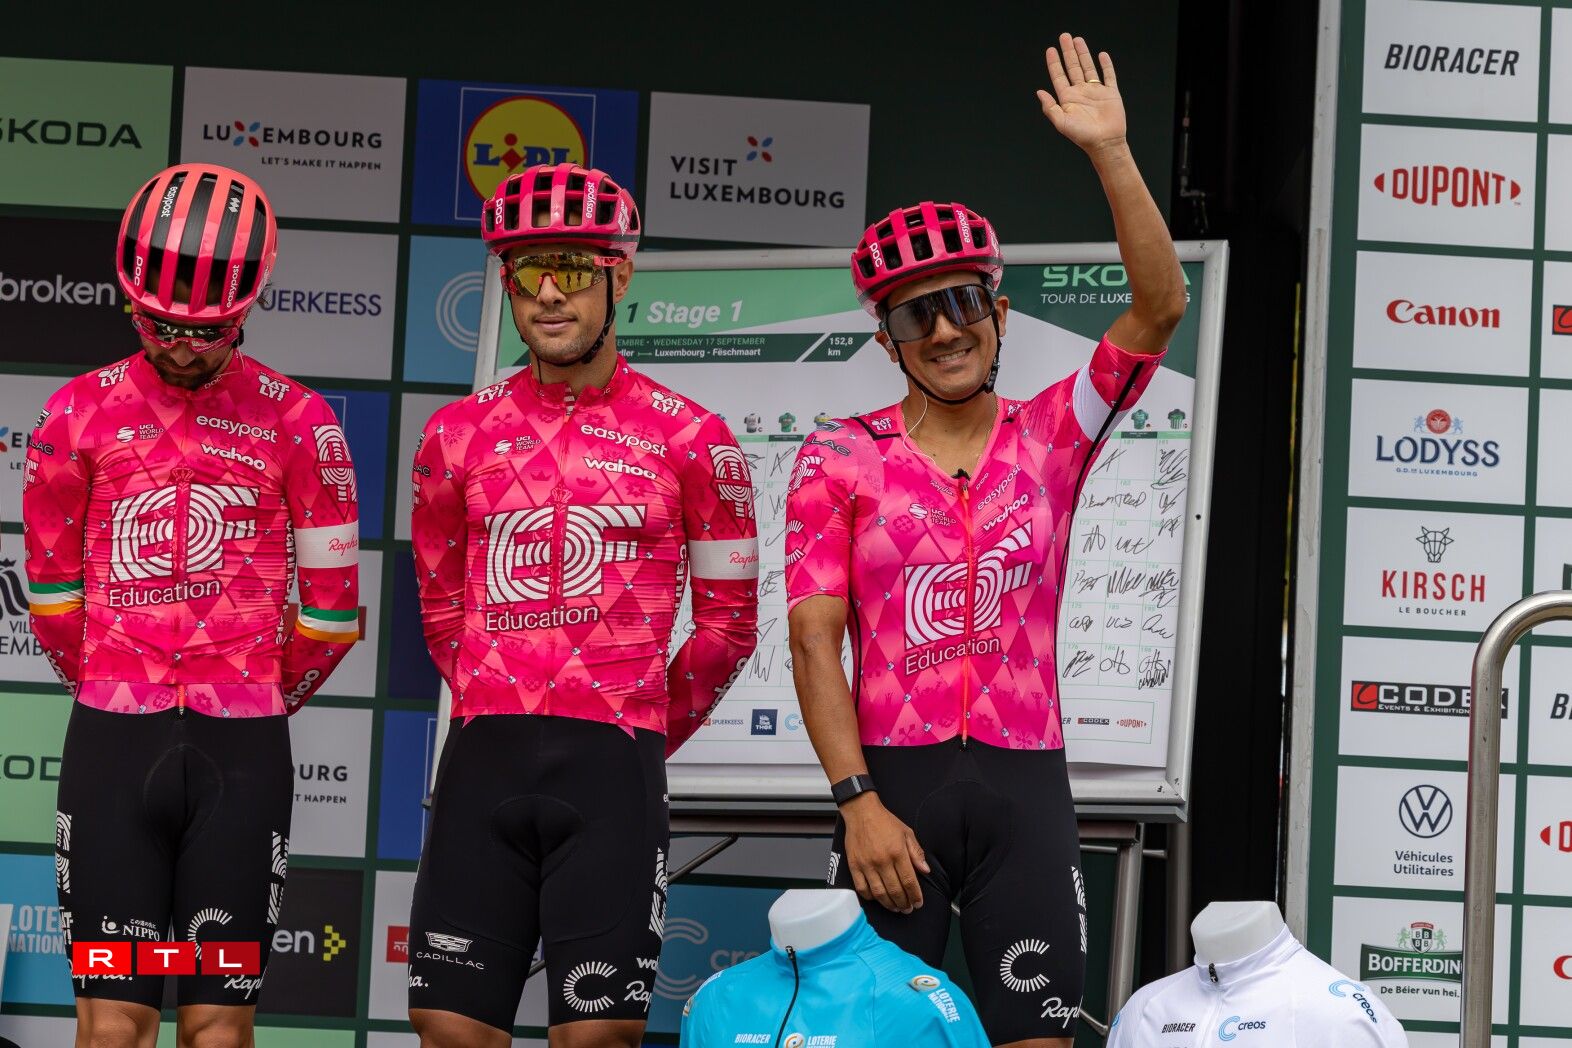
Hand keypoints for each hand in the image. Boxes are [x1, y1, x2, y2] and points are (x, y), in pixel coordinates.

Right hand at [842, 794, 929, 912]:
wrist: (861, 812)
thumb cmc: (884, 821)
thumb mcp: (907, 833)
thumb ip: (917, 853)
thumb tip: (925, 870)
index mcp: (897, 852)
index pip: (909, 881)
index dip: (915, 896)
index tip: (918, 903)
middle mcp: (882, 860)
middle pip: (895, 891)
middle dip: (904, 903)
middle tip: (908, 908)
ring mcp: (866, 864)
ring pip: (879, 893)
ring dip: (889, 904)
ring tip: (895, 908)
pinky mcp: (854, 866)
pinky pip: (862, 888)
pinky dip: (870, 897)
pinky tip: (877, 898)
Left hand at [1037, 32, 1127, 157]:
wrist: (1105, 143)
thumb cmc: (1082, 136)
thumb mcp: (1061, 122)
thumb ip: (1050, 107)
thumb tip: (1039, 92)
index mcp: (1068, 98)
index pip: (1059, 76)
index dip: (1054, 63)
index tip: (1051, 50)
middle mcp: (1080, 93)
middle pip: (1073, 67)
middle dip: (1068, 52)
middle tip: (1064, 37)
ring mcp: (1095, 92)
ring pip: (1088, 67)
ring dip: (1083, 54)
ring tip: (1078, 40)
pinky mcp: (1110, 93)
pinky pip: (1108, 75)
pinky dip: (1106, 65)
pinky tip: (1101, 55)